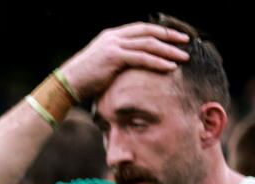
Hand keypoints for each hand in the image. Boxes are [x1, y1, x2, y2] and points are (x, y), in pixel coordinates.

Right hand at [59, 22, 189, 100]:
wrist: (68, 83)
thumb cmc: (85, 79)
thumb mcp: (103, 64)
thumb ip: (119, 60)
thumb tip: (133, 66)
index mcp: (112, 36)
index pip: (142, 29)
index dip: (160, 32)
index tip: (175, 37)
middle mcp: (114, 37)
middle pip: (148, 33)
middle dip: (169, 36)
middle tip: (186, 41)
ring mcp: (114, 45)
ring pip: (148, 44)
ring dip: (168, 50)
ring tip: (183, 57)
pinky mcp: (114, 57)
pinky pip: (142, 58)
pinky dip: (158, 61)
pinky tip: (170, 66)